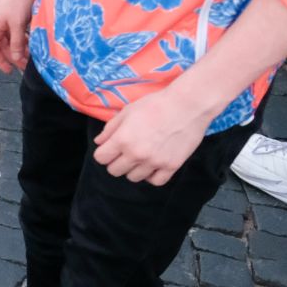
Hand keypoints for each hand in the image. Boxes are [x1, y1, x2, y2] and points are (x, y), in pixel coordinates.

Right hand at [0, 0, 39, 74]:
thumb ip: (17, 43)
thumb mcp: (18, 24)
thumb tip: (17, 59)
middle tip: (26, 65)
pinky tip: (31, 41)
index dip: (1, 62)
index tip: (10, 72)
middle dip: (13, 56)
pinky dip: (21, 38)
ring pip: (9, 38)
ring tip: (31, 55)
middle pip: (2, 45)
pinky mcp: (10, 13)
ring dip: (19, 47)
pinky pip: (13, 30)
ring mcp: (2, 17)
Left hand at [92, 89, 212, 185]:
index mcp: (122, 139)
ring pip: (133, 178)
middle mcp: (136, 154)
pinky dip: (151, 176)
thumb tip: (99, 142)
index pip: (101, 158)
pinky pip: (156, 182)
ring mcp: (155, 162)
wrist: (187, 105)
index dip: (103, 153)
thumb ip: (110, 129)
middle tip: (124, 152)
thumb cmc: (155, 104)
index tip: (110, 148)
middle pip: (114, 171)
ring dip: (133, 169)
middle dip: (115, 162)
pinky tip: (152, 166)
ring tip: (140, 157)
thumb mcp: (127, 111)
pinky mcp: (172, 166)